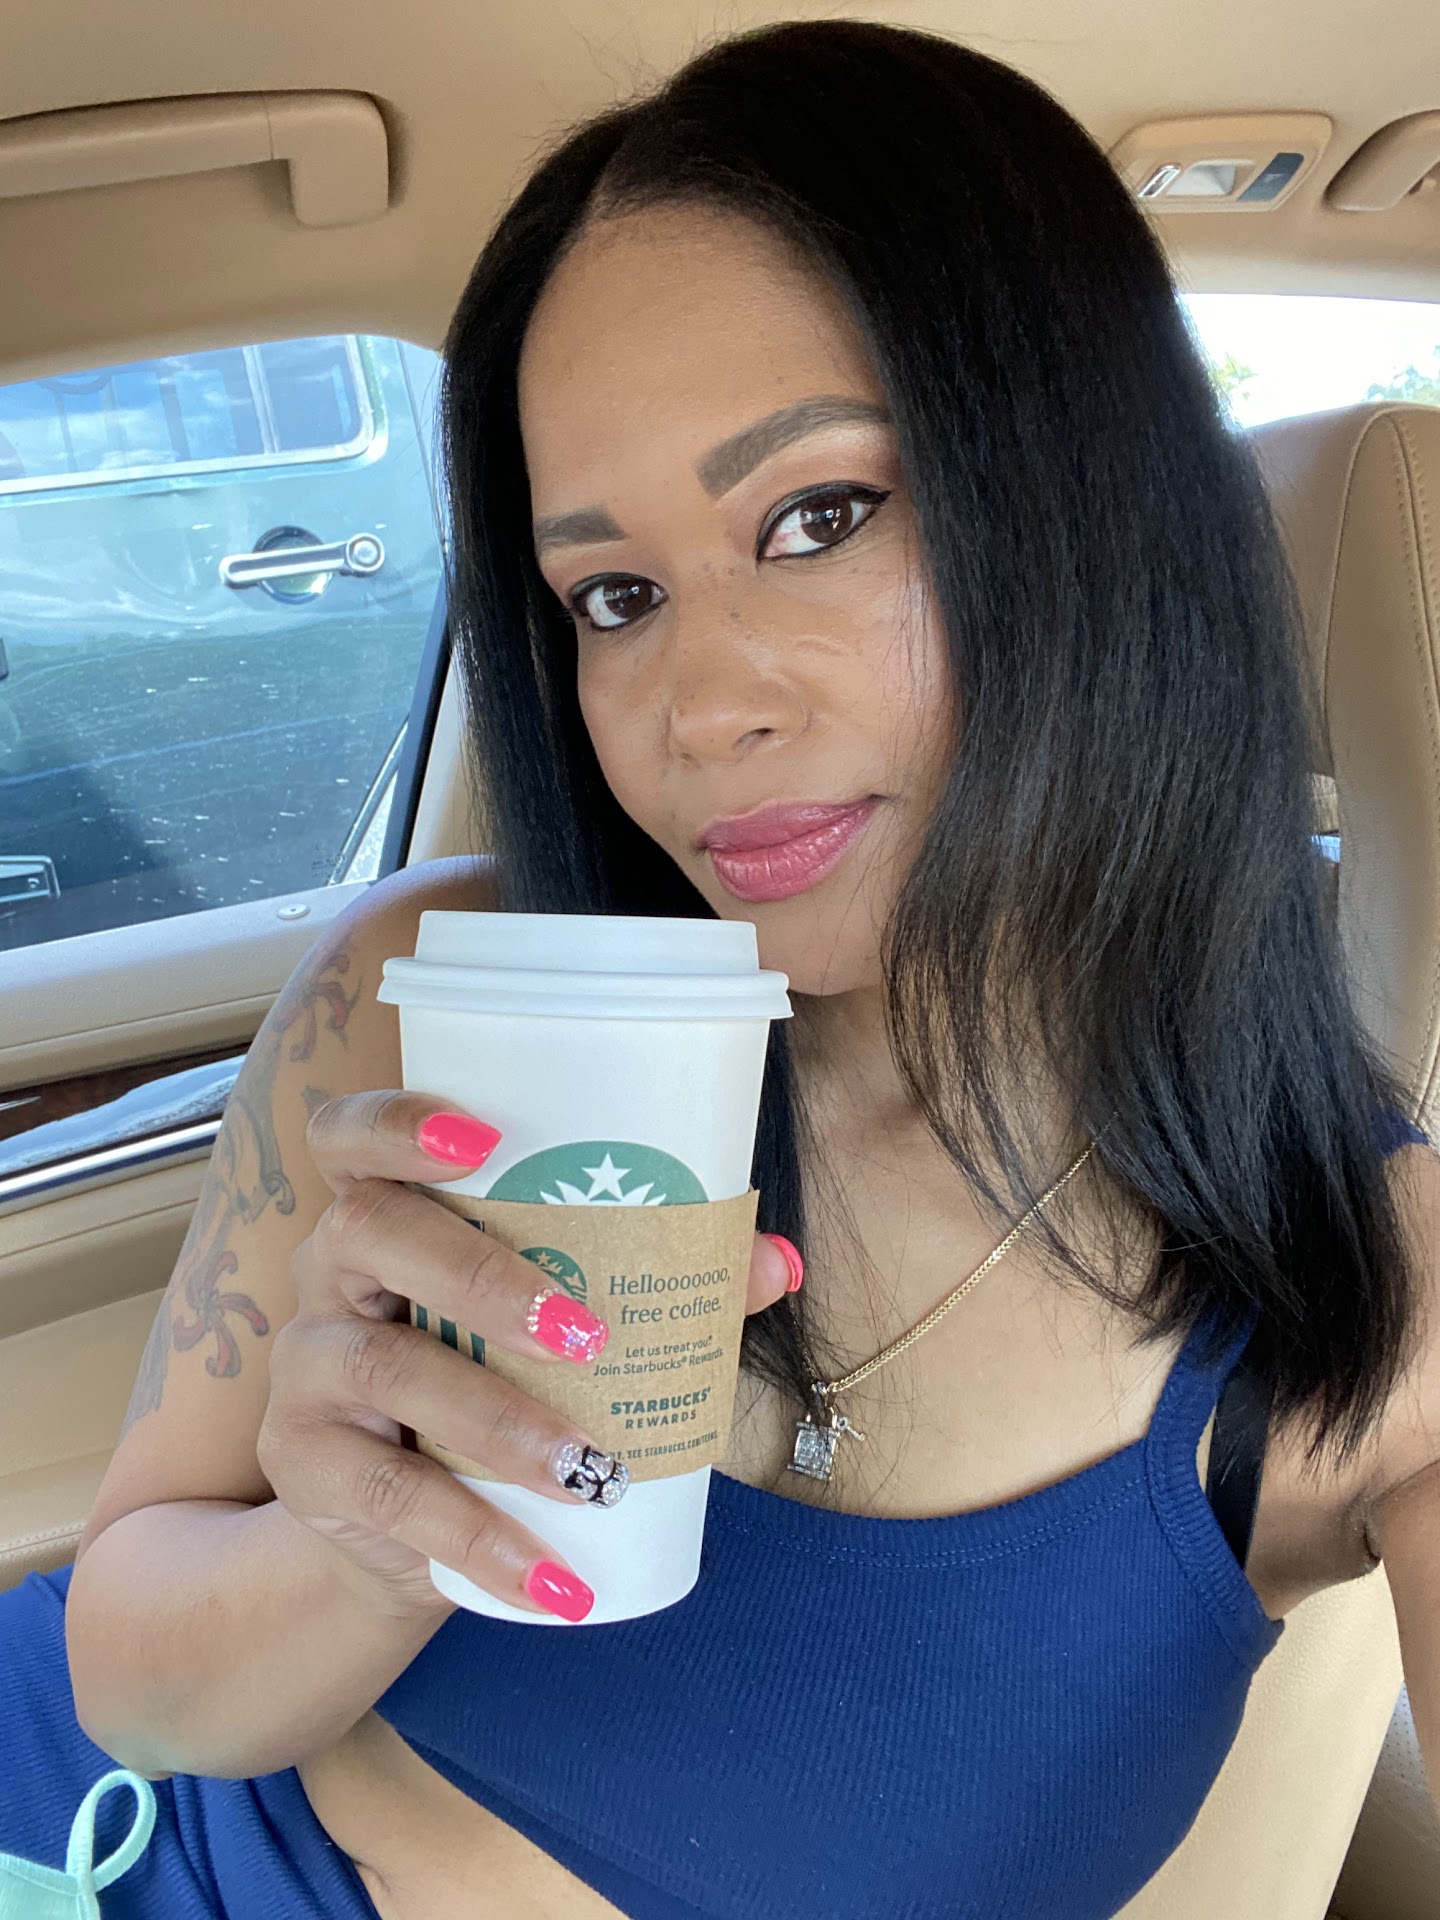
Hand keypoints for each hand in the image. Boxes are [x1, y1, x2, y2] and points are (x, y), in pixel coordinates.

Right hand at [257, 1091, 795, 1623]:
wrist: (407, 1524)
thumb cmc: (499, 1379)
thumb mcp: (563, 1325)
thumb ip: (666, 1281)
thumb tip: (779, 1259)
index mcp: (393, 1209)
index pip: (353, 1135)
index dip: (400, 1121)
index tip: (482, 1138)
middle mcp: (332, 1271)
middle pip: (371, 1231)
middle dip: (481, 1274)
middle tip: (586, 1334)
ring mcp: (308, 1368)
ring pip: (385, 1368)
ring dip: (499, 1419)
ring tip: (592, 1470)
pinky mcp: (307, 1467)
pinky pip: (388, 1497)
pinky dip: (481, 1537)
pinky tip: (553, 1582)